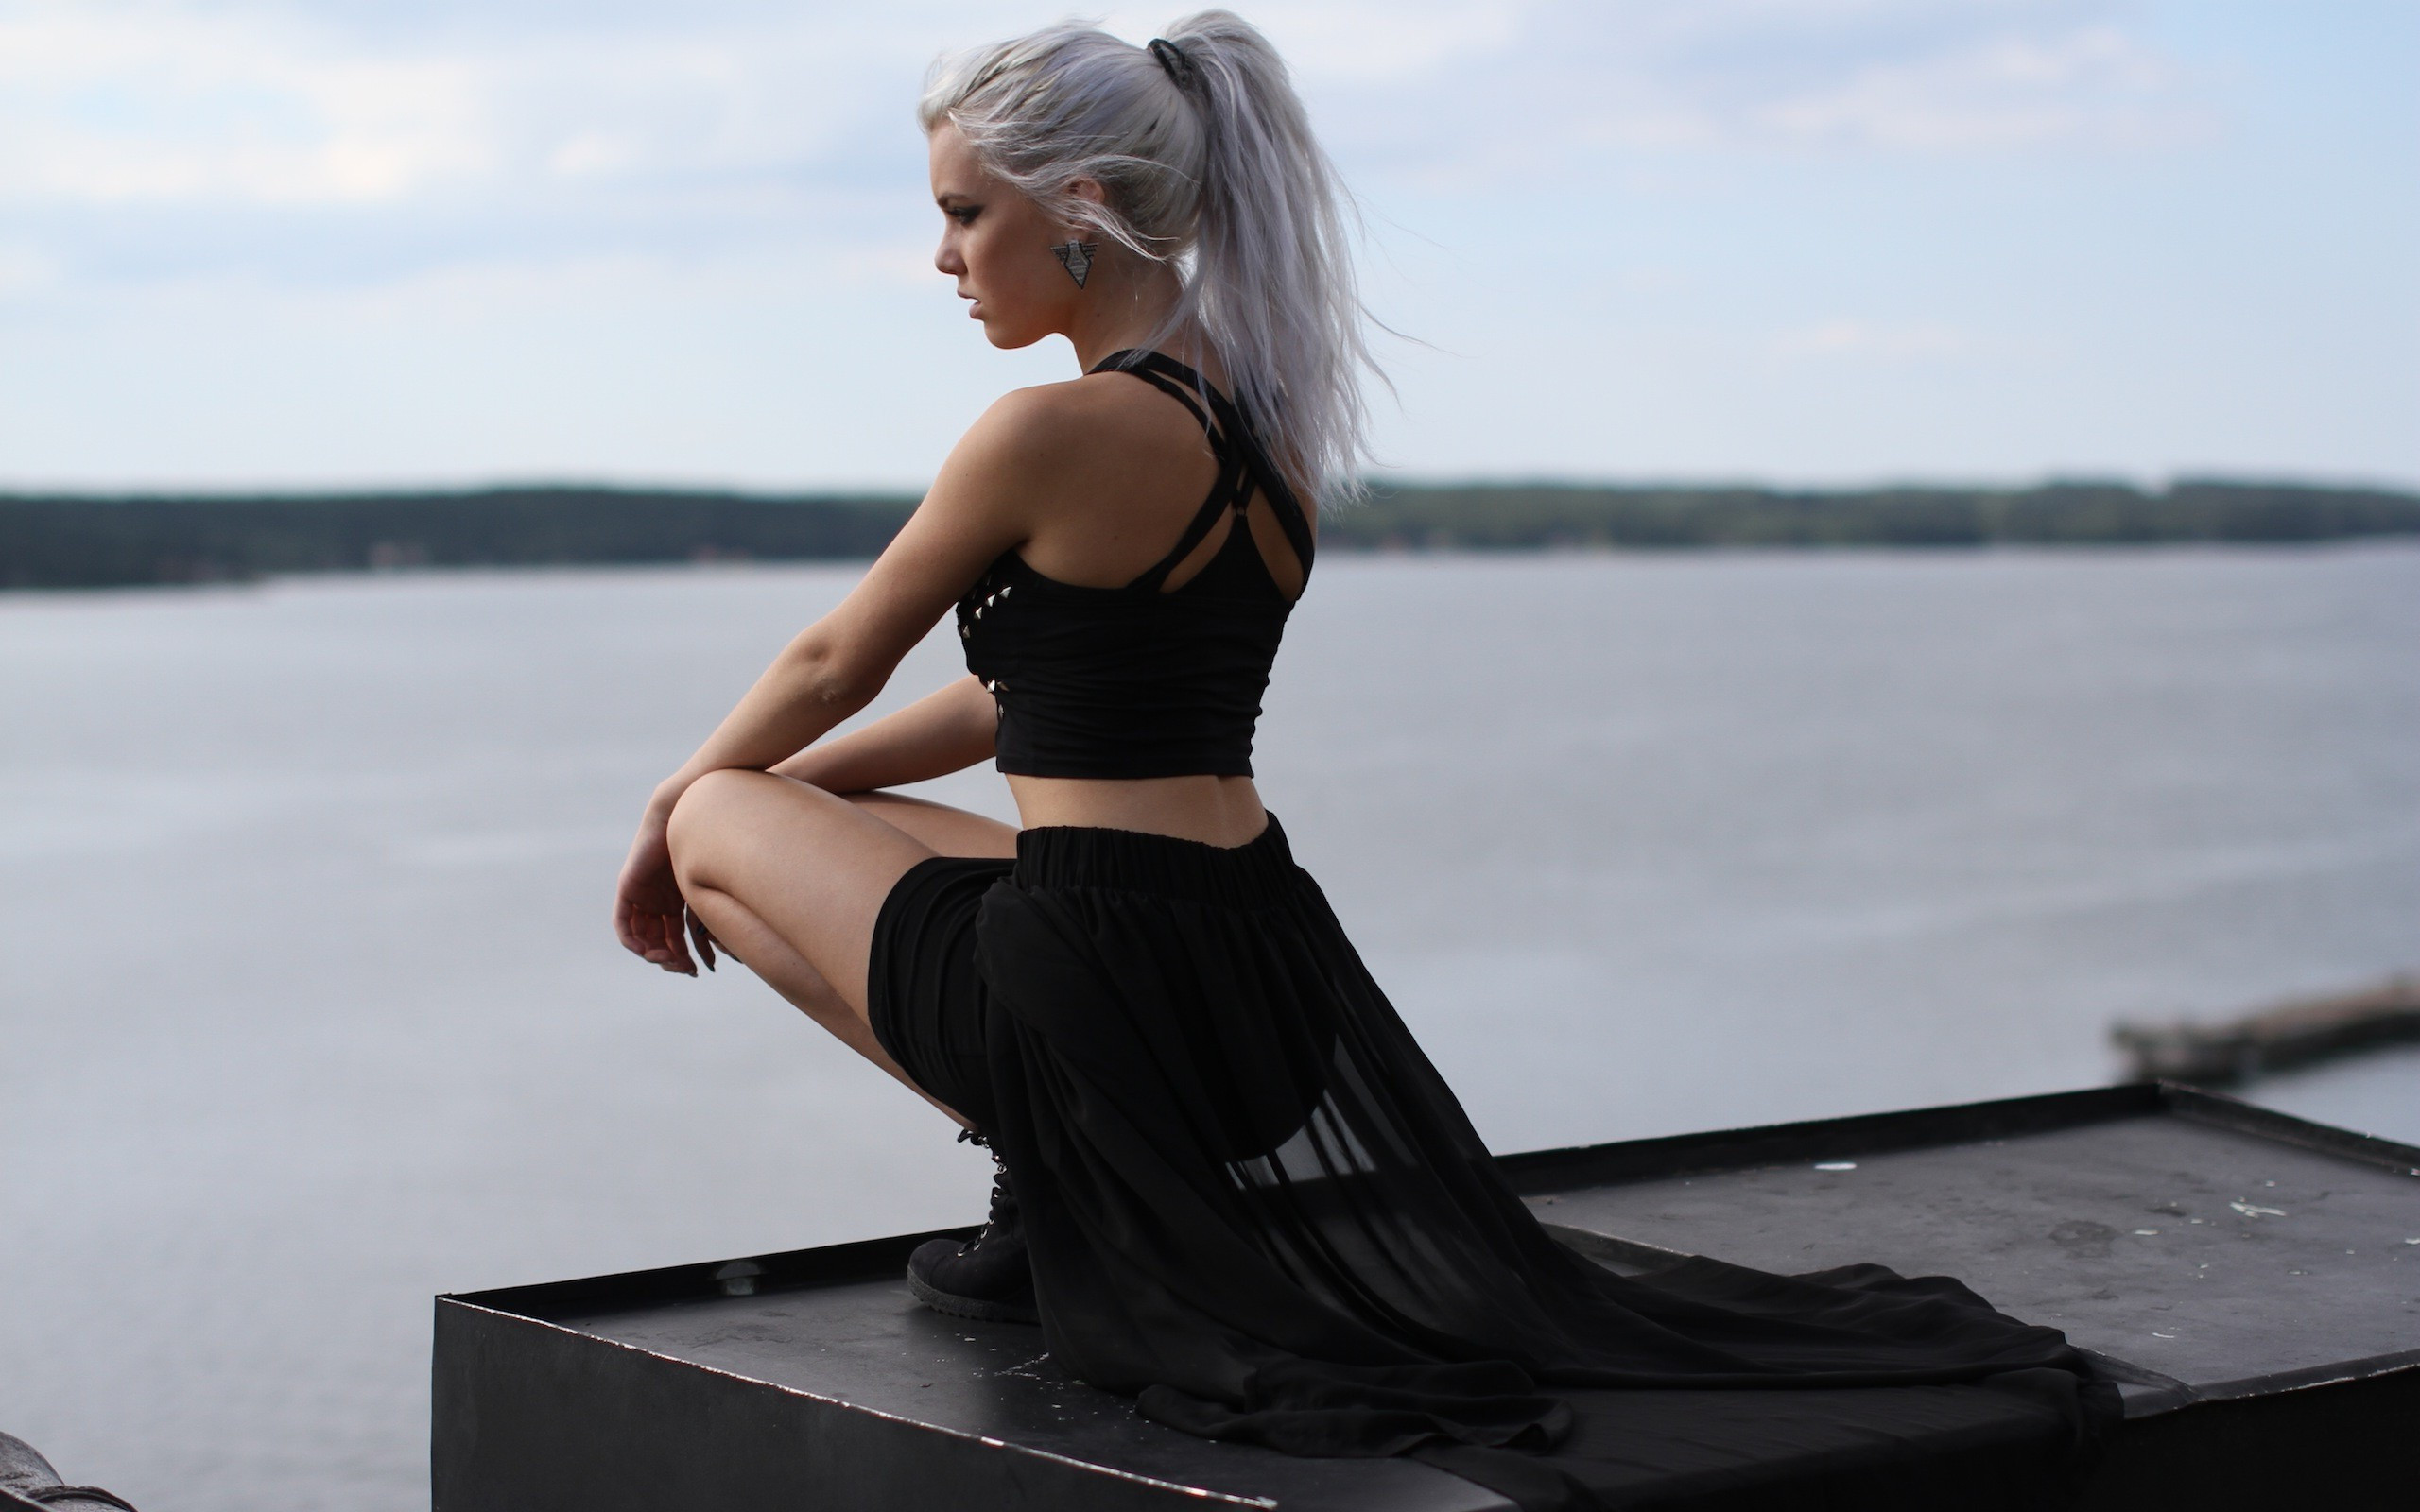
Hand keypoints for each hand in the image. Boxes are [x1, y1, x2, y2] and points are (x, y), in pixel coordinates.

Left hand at [613, 809, 715, 974]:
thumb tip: (740, 947)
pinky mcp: (628, 887)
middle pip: (658, 941)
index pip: (675, 939)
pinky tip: (647, 950)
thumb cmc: (709, 844)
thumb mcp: (713, 887)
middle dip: (670, 959)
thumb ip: (715, 914)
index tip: (695, 971)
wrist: (687, 815)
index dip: (683, 958)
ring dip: (652, 954)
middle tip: (683, 968)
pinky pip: (623, 923)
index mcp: (677, 901)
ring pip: (641, 936)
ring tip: (668, 959)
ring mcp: (642, 895)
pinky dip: (632, 940)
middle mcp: (658, 900)